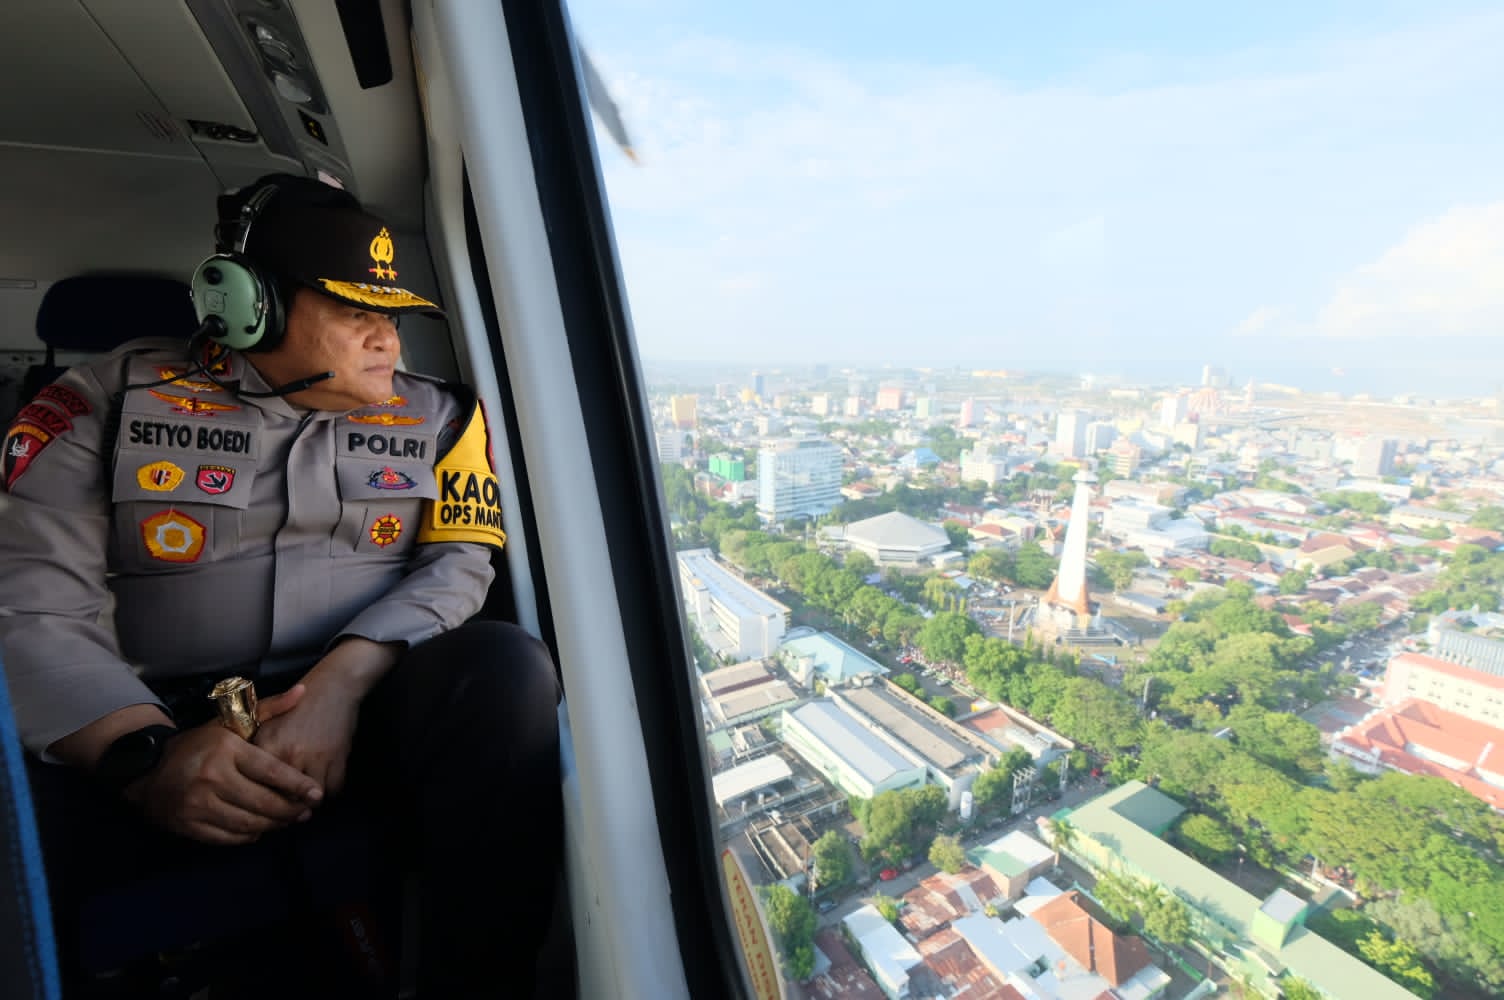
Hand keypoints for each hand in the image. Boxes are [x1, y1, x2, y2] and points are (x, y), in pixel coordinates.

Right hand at [127, 685, 322, 844]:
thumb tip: (303, 691)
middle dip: (290, 810)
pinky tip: (260, 830)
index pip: (272, 771)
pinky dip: (249, 836)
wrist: (148, 769)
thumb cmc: (199, 745)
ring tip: (288, 821)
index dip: (298, 785)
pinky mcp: (189, 825)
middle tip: (306, 812)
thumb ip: (269, 709)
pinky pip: (228, 837)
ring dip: (273, 825)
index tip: (316, 793)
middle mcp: (213, 776)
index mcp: (227, 749)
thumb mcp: (230, 722)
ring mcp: (199, 803)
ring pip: (249, 823)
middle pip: (263, 802)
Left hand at [252, 671, 361, 797]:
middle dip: (289, 806)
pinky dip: (331, 789)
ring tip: (308, 796)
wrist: (334, 687)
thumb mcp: (268, 724)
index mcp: (266, 746)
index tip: (268, 805)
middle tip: (291, 808)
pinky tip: (326, 781)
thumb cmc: (298, 706)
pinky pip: (333, 789)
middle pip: (286, 798)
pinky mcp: (337, 758)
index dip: (265, 801)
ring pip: (311, 797)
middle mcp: (288, 753)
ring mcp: (314, 756)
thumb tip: (244, 784)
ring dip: (312, 799)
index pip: (260, 789)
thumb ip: (254, 751)